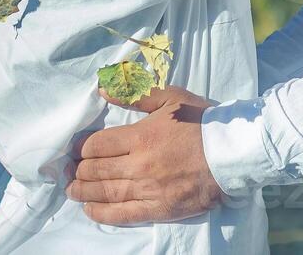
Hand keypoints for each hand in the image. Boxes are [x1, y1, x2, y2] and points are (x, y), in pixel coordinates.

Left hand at [67, 85, 225, 224]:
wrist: (232, 153)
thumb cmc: (202, 122)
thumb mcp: (171, 98)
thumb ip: (135, 94)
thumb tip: (103, 88)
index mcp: (140, 136)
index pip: (97, 145)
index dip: (81, 148)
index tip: (76, 149)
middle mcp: (139, 165)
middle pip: (96, 170)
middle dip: (78, 170)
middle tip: (70, 171)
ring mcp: (147, 189)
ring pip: (104, 193)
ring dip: (83, 192)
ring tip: (72, 190)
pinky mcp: (158, 208)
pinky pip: (122, 214)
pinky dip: (101, 213)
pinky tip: (89, 210)